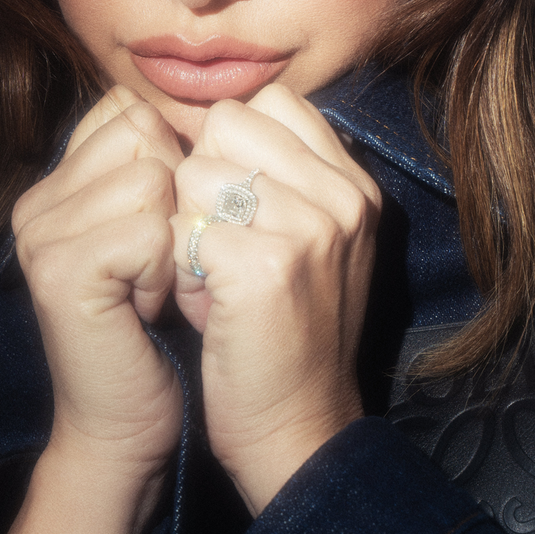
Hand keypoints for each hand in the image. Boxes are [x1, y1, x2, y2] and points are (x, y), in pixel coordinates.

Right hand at [0, 87, 184, 533]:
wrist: (131, 426)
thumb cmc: (168, 331)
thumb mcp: (168, 234)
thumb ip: (171, 167)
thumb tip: (221, 108)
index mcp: (62, 181)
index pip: (134, 109)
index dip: (179, 162)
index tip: (172, 232)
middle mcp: (40, 197)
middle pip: (146, 132)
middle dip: (181, 199)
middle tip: (165, 266)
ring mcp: (41, 231)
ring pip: (153, 176)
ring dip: (178, 238)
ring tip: (157, 288)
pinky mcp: (60, 269)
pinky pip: (149, 230)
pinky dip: (166, 272)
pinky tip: (146, 310)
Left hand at [170, 84, 379, 514]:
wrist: (300, 432)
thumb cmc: (286, 336)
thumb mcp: (310, 243)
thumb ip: (281, 175)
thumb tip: (206, 118)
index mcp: (354, 183)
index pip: (269, 101)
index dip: (227, 146)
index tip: (233, 207)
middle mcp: (342, 196)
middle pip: (224, 125)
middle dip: (203, 184)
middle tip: (223, 250)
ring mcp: (310, 228)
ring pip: (194, 173)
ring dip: (188, 230)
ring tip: (216, 281)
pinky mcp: (267, 267)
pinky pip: (182, 229)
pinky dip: (180, 274)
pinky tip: (207, 309)